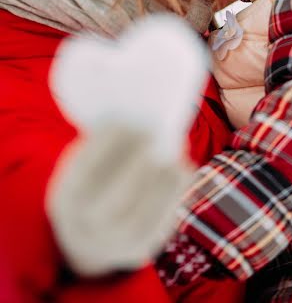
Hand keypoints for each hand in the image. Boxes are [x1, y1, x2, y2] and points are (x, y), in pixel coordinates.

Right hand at [47, 14, 207, 275]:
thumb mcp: (83, 163)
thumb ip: (103, 138)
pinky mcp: (141, 251)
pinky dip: (175, 193)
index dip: (103, 147)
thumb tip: (138, 86)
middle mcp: (84, 228)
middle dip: (137, 166)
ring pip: (142, 216)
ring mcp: (114, 245)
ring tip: (175, 146)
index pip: (81, 175)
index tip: (123, 119)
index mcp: (65, 199)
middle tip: (154, 132)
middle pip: (114, 202)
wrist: (88, 235)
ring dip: (162, 177)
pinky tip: (182, 167)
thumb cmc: (92, 181)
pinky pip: (162, 225)